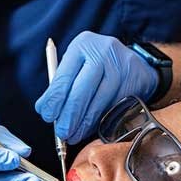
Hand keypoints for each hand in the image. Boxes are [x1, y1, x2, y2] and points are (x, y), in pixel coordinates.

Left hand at [35, 32, 158, 142]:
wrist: (133, 60)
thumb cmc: (96, 63)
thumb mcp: (78, 62)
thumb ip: (62, 83)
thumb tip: (45, 109)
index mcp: (82, 45)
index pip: (63, 78)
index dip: (54, 101)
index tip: (47, 115)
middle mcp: (102, 53)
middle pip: (81, 92)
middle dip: (68, 117)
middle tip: (61, 133)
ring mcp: (121, 68)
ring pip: (98, 104)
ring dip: (83, 124)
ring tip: (74, 135)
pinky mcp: (135, 83)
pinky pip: (113, 108)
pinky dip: (100, 122)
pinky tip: (91, 128)